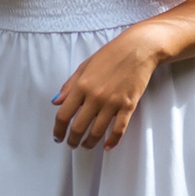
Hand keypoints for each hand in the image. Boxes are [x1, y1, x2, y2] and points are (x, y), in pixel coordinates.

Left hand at [53, 26, 162, 150]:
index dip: (58, 130)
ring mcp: (112, 103)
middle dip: (73, 140)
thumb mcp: (85, 66)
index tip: (58, 136)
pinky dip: (112, 140)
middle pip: (78, 127)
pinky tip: (107, 146)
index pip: (64, 114)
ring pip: (97, 132)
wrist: (138, 49)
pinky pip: (118, 129)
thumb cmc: (111, 55)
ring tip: (87, 145)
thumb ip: (69, 85)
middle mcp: (95, 97)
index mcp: (81, 86)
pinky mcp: (128, 106)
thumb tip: (56, 101)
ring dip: (90, 142)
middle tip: (72, 144)